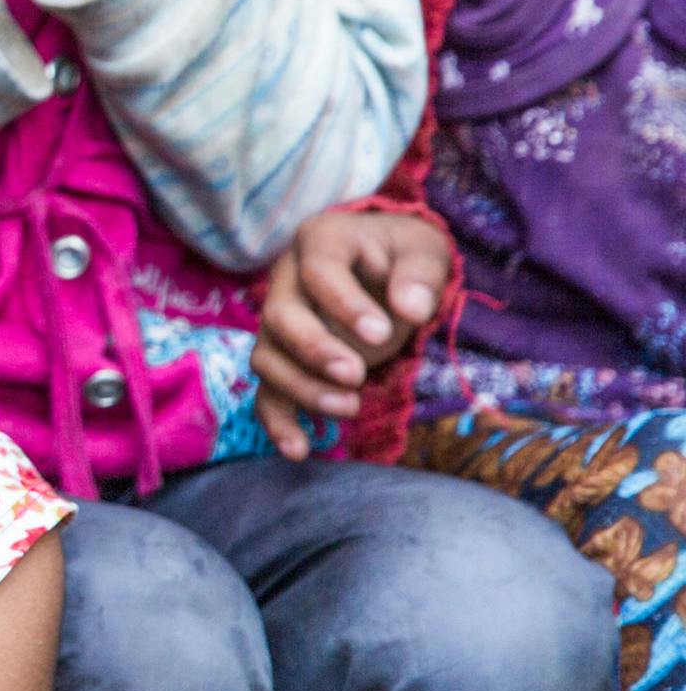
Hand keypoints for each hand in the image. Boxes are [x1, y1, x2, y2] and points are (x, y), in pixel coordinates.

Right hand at [257, 207, 452, 457]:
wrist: (385, 267)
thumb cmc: (404, 256)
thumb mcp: (424, 250)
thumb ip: (419, 275)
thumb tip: (410, 309)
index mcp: (320, 241)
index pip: (318, 270)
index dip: (343, 304)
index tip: (382, 334)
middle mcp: (286, 280)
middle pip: (279, 317)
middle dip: (314, 350)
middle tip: (355, 376)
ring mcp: (277, 322)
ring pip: (267, 357)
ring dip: (302, 387)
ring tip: (349, 408)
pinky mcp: (283, 359)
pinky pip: (266, 391)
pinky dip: (278, 422)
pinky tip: (298, 450)